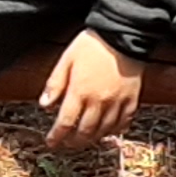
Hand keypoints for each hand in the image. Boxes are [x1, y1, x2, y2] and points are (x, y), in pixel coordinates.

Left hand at [39, 29, 143, 147]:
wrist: (123, 34)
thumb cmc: (93, 44)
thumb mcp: (67, 58)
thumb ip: (55, 83)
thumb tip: (44, 104)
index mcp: (80, 91)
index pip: (65, 122)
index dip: (56, 136)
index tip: (51, 142)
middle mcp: (99, 101)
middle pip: (85, 131)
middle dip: (73, 141)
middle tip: (67, 143)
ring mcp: (117, 102)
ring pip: (104, 131)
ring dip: (92, 139)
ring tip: (85, 139)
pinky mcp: (131, 99)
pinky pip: (123, 123)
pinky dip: (114, 131)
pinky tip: (107, 130)